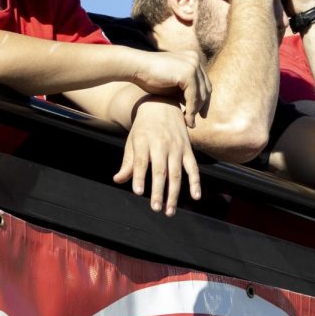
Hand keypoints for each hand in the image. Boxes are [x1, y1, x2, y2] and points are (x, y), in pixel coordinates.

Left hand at [113, 99, 200, 215]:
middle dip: (158, 191)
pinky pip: (193, 168)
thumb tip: (118, 180)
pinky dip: (196, 182)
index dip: (140, 177)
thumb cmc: (144, 128)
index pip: (141, 161)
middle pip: (160, 171)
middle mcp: (161, 144)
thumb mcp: (132, 141)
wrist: (162, 105)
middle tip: (155, 208)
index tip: (138, 192)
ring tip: (169, 211)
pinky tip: (195, 197)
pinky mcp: (188, 149)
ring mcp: (177, 147)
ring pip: (176, 173)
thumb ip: (127, 162)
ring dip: (173, 194)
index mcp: (144, 141)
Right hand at [128, 49, 210, 127]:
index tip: (202, 113)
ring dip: (196, 110)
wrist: (136, 67)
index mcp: (192, 58)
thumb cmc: (150, 76)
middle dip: (203, 105)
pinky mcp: (188, 73)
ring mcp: (192, 65)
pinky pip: (194, 96)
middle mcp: (195, 59)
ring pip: (201, 93)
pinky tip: (187, 119)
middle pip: (206, 87)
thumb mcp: (172, 84)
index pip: (204, 82)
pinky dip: (191, 110)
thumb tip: (196, 105)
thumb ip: (184, 91)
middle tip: (200, 119)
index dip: (204, 99)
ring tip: (191, 123)